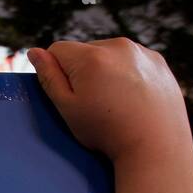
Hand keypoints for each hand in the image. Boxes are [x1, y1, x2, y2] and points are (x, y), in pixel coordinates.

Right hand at [29, 38, 192, 192]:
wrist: (155, 146)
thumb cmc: (107, 131)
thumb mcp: (68, 110)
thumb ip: (49, 78)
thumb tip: (34, 52)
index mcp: (90, 57)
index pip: (57, 49)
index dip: (56, 72)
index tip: (69, 95)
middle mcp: (117, 46)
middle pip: (85, 50)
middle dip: (82, 70)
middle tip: (93, 103)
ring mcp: (142, 52)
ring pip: (109, 55)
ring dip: (105, 71)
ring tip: (114, 102)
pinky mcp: (159, 62)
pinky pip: (133, 61)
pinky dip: (128, 74)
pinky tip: (132, 99)